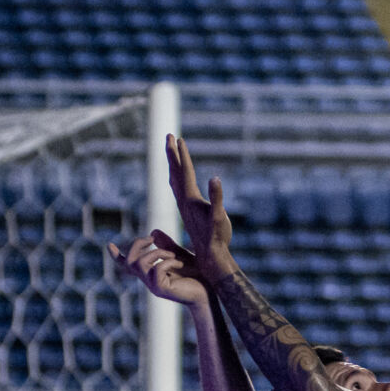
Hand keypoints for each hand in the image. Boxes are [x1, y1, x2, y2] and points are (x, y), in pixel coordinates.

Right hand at [108, 230, 206, 307]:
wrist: (210, 293)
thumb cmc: (197, 277)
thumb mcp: (180, 256)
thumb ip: (167, 245)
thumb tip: (153, 231)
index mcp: (151, 274)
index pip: (129, 266)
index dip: (116, 256)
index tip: (108, 245)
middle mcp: (149, 280)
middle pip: (129, 261)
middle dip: (137, 245)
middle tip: (151, 238)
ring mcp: (154, 286)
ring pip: (140, 263)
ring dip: (156, 252)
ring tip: (173, 255)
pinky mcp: (161, 290)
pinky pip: (156, 268)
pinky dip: (168, 261)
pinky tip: (180, 263)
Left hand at [164, 133, 233, 276]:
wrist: (210, 255)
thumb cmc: (217, 236)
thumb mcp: (220, 216)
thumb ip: (217, 197)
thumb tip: (215, 178)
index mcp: (190, 198)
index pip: (185, 171)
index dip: (182, 155)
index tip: (178, 138)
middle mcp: (183, 200)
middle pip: (175, 172)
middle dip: (172, 153)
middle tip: (168, 135)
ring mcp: (184, 205)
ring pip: (174, 179)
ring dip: (173, 164)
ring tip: (171, 151)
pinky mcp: (187, 210)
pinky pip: (178, 188)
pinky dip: (176, 176)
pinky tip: (178, 177)